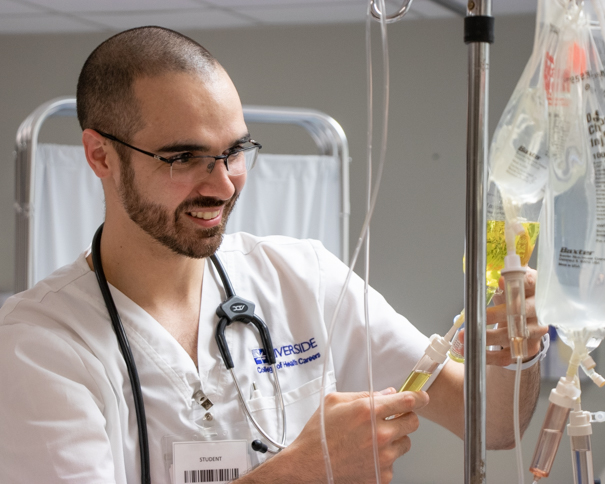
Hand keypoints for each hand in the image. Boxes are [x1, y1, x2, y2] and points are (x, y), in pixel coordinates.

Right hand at [276, 388, 428, 482]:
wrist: (308, 466)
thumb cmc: (319, 434)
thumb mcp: (335, 402)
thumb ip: (364, 394)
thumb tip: (388, 393)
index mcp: (368, 412)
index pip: (407, 401)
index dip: (419, 397)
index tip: (422, 397)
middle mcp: (379, 435)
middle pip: (413, 422)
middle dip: (405, 417)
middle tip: (393, 418)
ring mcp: (382, 457)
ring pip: (405, 443)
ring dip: (395, 439)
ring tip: (373, 440)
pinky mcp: (382, 475)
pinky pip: (394, 462)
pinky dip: (384, 458)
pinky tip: (366, 455)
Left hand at [453, 268, 547, 366]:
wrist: (528, 321)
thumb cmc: (515, 298)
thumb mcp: (511, 285)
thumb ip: (505, 280)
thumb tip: (500, 279)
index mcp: (535, 290)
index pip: (530, 283)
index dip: (518, 283)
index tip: (501, 282)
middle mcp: (539, 311)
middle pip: (520, 312)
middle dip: (496, 315)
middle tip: (477, 315)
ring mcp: (536, 332)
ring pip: (512, 336)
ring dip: (487, 337)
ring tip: (466, 335)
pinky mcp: (529, 349)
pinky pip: (508, 356)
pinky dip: (488, 356)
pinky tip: (472, 351)